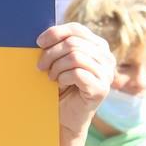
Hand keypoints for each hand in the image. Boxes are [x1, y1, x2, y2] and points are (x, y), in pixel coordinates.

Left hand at [36, 23, 115, 145]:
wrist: (65, 116)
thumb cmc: (61, 85)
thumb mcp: (60, 60)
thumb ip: (59, 45)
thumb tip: (42, 36)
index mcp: (98, 46)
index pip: (77, 29)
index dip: (55, 33)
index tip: (38, 42)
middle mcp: (107, 57)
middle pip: (73, 43)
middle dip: (51, 53)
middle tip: (40, 66)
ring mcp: (107, 74)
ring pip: (75, 57)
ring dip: (56, 67)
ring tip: (51, 77)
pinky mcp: (101, 89)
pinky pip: (78, 73)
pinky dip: (63, 77)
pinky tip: (60, 84)